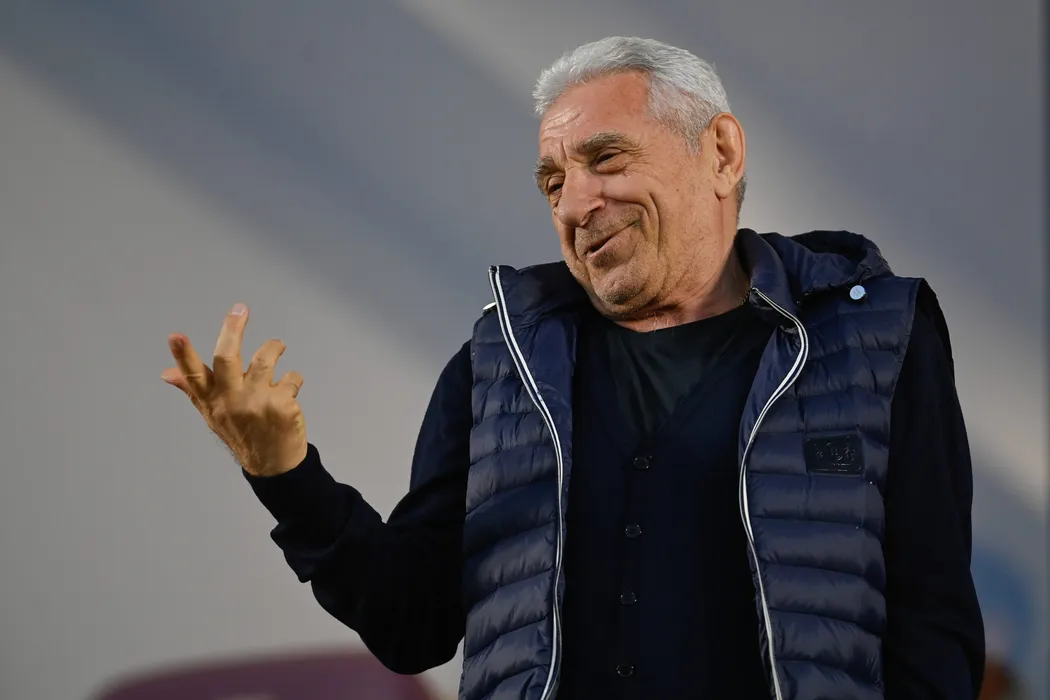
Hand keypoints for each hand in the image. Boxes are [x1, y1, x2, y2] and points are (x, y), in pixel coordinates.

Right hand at [162, 302, 307, 476]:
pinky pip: (291, 377)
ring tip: (277, 346)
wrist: (274, 466)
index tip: (174, 335)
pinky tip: (291, 389)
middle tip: (240, 308)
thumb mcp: (213, 415)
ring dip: (274, 347)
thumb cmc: (242, 434)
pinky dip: (293, 379)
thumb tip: (166, 373)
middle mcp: (232, 401)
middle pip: (227, 358)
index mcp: (212, 401)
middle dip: (233, 329)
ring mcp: (257, 402)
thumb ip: (193, 390)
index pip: (193, 375)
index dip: (183, 355)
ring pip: (265, 359)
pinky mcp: (282, 405)